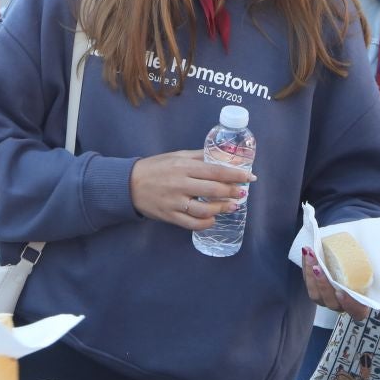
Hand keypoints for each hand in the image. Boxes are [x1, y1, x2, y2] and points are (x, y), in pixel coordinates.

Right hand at [129, 151, 253, 230]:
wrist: (129, 184)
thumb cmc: (156, 167)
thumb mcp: (176, 155)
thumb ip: (199, 156)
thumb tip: (223, 155)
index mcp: (184, 166)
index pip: (216, 170)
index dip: (236, 174)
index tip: (250, 177)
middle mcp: (180, 184)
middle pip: (214, 190)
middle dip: (233, 192)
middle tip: (242, 193)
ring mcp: (175, 202)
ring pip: (205, 209)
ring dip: (223, 208)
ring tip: (232, 206)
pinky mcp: (170, 216)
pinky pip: (192, 223)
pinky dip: (207, 223)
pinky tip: (213, 219)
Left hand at [302, 247, 369, 319]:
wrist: (345, 262)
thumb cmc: (363, 267)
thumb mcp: (370, 268)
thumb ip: (370, 265)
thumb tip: (377, 248)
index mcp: (360, 304)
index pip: (357, 312)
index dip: (349, 304)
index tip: (341, 292)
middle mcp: (342, 305)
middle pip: (331, 302)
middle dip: (323, 284)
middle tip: (318, 267)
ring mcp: (327, 299)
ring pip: (316, 294)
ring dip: (311, 274)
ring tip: (311, 255)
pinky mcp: (316, 289)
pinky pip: (309, 283)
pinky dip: (306, 267)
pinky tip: (306, 252)